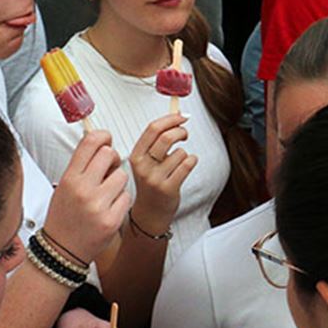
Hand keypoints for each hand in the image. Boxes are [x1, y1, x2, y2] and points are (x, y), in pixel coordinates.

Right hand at [44, 131, 130, 262]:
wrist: (61, 252)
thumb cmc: (64, 217)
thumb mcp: (64, 186)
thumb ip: (81, 165)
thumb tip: (101, 142)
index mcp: (69, 179)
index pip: (90, 142)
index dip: (103, 136)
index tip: (107, 140)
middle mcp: (83, 189)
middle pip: (110, 154)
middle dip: (112, 160)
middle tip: (108, 170)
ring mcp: (98, 205)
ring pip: (122, 175)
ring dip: (118, 182)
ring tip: (106, 194)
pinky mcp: (111, 220)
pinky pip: (127, 196)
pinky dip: (121, 200)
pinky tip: (109, 208)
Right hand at [128, 112, 196, 235]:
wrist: (150, 213)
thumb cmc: (151, 181)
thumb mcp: (147, 160)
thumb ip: (157, 139)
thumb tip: (177, 114)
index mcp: (136, 156)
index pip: (152, 129)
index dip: (170, 119)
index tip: (181, 117)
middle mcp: (143, 167)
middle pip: (166, 138)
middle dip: (181, 132)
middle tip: (185, 135)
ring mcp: (155, 178)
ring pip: (180, 152)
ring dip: (185, 153)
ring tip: (179, 161)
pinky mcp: (168, 188)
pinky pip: (187, 164)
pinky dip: (192, 161)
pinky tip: (186, 167)